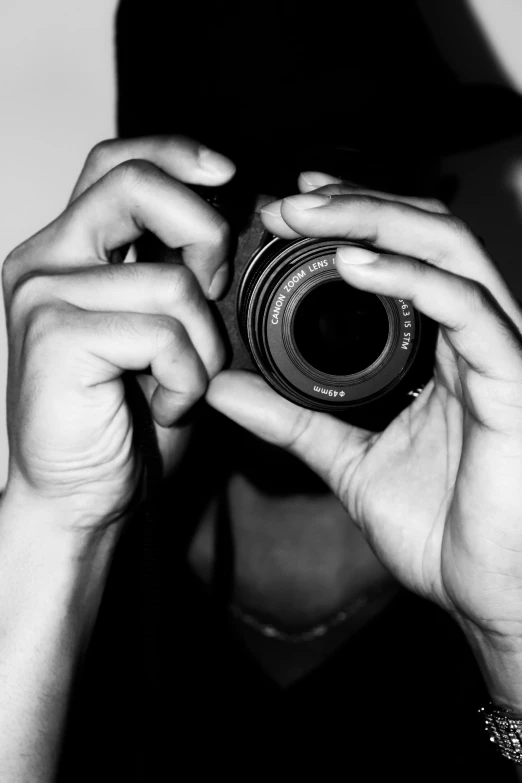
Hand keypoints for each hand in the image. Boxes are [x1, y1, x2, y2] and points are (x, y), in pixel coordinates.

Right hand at [2, 136, 234, 532]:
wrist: (79, 496)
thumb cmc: (123, 418)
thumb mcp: (159, 334)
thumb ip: (176, 276)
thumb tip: (229, 233)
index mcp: (70, 252)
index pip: (116, 163)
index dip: (175, 153)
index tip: (226, 174)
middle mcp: (46, 261)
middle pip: (136, 186)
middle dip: (204, 233)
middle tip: (215, 289)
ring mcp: (44, 295)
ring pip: (170, 282)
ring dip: (203, 344)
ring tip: (182, 383)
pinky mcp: (55, 336)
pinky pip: (162, 333)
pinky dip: (186, 378)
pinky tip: (163, 405)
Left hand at [207, 171, 521, 649]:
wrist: (493, 592)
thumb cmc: (442, 529)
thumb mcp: (350, 462)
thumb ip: (292, 423)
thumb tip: (223, 389)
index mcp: (439, 351)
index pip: (402, 256)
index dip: (348, 221)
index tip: (285, 213)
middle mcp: (473, 337)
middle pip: (425, 232)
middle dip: (353, 204)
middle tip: (286, 200)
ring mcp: (498, 350)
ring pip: (448, 249)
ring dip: (373, 219)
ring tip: (306, 212)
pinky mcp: (514, 378)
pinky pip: (466, 307)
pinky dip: (408, 277)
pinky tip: (353, 265)